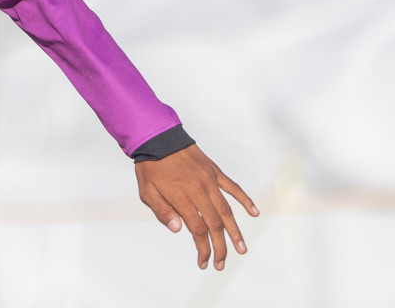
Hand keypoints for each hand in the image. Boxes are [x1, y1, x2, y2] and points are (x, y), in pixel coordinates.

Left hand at [135, 144, 257, 270]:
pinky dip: (245, 200)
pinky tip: (254, 213)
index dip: (203, 248)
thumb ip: (162, 211)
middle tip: (222, 263)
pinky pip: (233, 187)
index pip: (197, 230)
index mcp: (181, 197)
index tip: (204, 262)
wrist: (156, 137)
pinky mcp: (214, 171)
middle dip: (220, 247)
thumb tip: (179, 230)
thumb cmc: (150, 167)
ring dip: (235, 231)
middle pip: (214, 224)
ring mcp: (209, 181)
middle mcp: (199, 190)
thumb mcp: (146, 191)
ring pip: (226, 210)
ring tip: (242, 249)